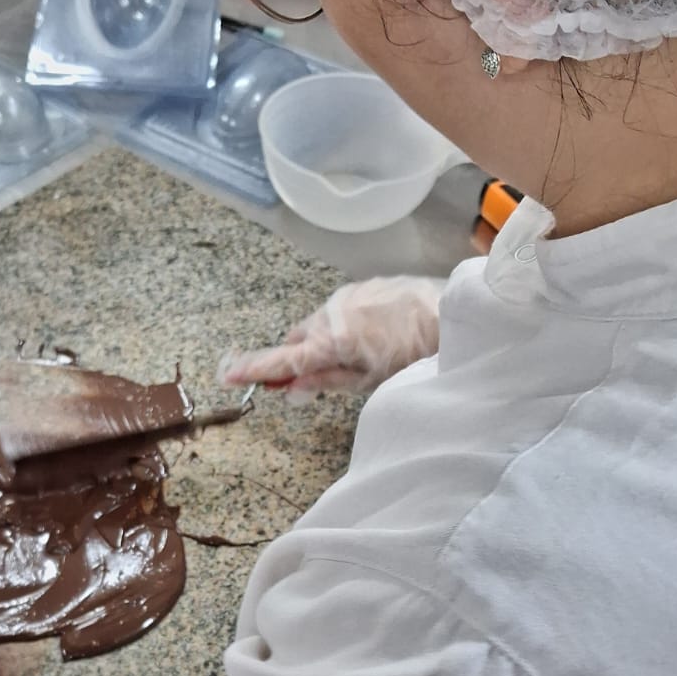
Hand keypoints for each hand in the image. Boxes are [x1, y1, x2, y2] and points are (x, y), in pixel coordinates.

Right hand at [219, 276, 445, 399]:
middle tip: (325, 373)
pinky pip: (340, 307)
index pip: (282, 358)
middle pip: (299, 340)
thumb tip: (291, 390)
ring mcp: (345, 295)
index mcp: (331, 341)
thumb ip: (325, 382)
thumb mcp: (369, 380)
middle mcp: (331, 313)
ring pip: (320, 323)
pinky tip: (373, 331)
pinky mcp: (361, 285)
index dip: (253, 368)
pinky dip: (345, 322)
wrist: (448, 315)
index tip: (228, 375)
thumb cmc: (413, 354)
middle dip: (303, 356)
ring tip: (362, 351)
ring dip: (327, 338)